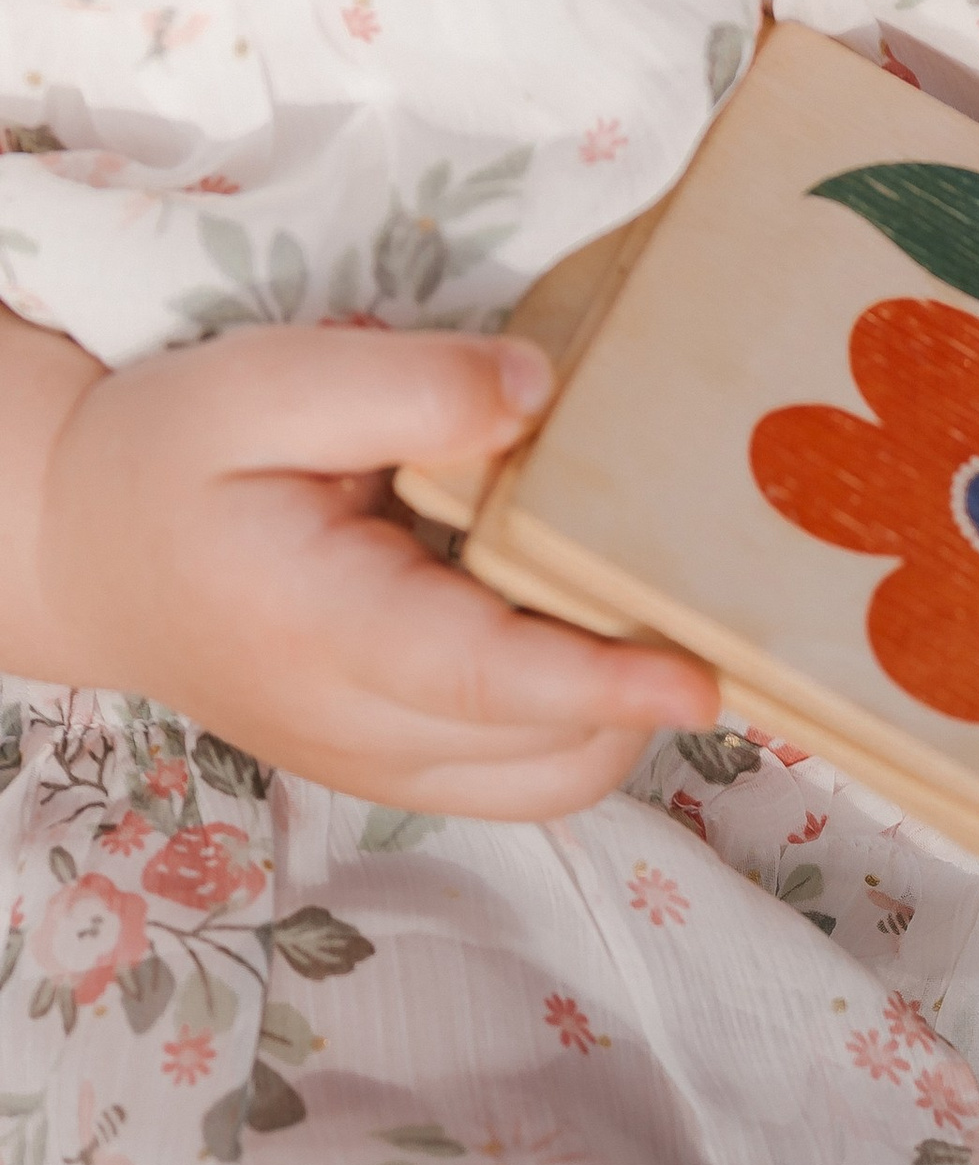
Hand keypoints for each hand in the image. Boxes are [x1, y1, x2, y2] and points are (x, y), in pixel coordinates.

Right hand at [13, 322, 715, 813]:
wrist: (93, 559)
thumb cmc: (170, 460)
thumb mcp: (259, 384)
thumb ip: (404, 389)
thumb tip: (541, 399)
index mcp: (321, 630)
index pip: (487, 678)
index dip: (601, 682)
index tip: (700, 679)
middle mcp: (364, 734)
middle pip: (551, 746)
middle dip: (636, 679)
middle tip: (676, 576)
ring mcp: (390, 774)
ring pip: (556, 780)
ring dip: (619, 707)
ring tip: (622, 597)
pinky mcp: (411, 779)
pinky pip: (533, 778)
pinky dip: (584, 720)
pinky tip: (578, 630)